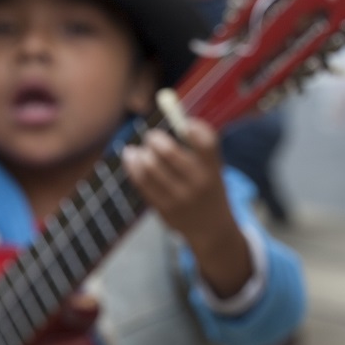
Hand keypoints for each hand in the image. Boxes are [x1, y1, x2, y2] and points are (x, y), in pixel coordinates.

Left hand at [122, 118, 252, 298]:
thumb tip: (174, 115)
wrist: (212, 229)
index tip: (185, 123)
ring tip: (138, 149)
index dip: (195, 129)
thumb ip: (199, 147)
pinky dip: (134, 167)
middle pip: (171, 154)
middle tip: (151, 136)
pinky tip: (131, 158)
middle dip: (156, 140)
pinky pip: (142, 184)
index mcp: (214, 170)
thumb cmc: (209, 189)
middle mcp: (198, 184)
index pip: (207, 144)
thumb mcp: (213, 169)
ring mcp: (180, 198)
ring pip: (151, 168)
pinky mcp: (163, 209)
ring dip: (141, 154)